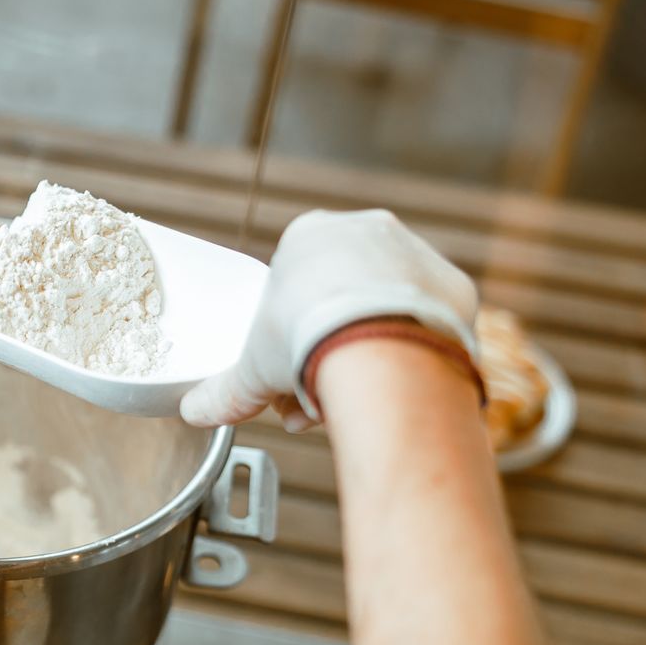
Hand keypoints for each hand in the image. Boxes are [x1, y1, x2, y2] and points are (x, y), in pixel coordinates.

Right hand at [180, 209, 478, 429]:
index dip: (287, 337)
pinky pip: (431, 320)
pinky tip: (399, 382)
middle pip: (343, 296)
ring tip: (358, 399)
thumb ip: (226, 391)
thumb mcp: (254, 370)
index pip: (295, 286)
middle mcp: (366, 231)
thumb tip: (192, 413)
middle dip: (328, 348)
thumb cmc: (307, 343)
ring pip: (387, 306)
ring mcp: (415, 253)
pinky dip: (414, 349)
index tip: (286, 375)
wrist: (379, 349)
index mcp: (309, 236)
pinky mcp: (453, 284)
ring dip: (370, 349)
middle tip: (318, 397)